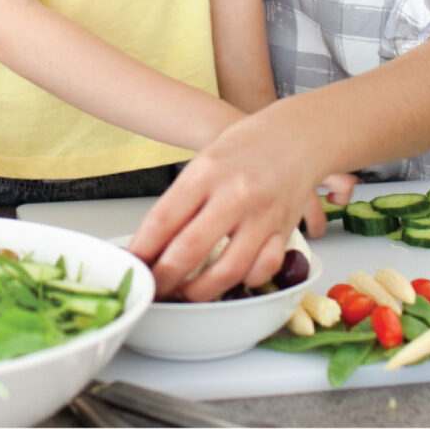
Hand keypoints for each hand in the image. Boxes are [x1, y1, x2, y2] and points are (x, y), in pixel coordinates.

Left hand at [128, 107, 332, 300]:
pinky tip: (232, 280)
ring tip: (186, 294)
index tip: (131, 266)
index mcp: (205, 172)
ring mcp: (261, 214)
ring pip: (228, 270)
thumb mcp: (204, 162)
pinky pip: (263, 269)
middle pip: (189, 250)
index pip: (162, 220)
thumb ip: (182, 200)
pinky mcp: (284, 230)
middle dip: (164, 279)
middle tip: (153, 290)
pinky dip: (245, 281)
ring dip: (201, 291)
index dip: (142, 250)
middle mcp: (233, 194)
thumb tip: (153, 243)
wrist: (297, 135)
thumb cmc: (246, 148)